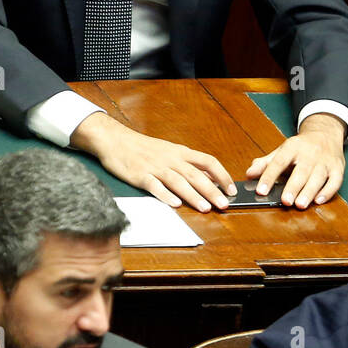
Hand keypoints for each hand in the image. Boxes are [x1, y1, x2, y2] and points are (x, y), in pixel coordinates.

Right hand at [71, 112, 235, 211]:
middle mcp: (171, 159)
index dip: (222, 176)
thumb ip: (187, 164)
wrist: (115, 140)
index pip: (208, 162)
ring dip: (193, 195)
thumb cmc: (143, 148)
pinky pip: (155, 186)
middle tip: (224, 205)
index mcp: (180, 152)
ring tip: (205, 208)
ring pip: (178, 182)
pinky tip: (175, 204)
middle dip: (212, 191)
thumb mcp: (169, 151)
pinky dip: (165, 195)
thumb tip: (208, 179)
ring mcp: (155, 167)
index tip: (231, 189)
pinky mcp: (140, 175)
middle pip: (196, 175)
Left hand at [245, 113, 346, 208]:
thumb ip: (266, 163)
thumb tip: (249, 174)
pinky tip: (318, 201)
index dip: (269, 176)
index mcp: (293, 147)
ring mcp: (325, 160)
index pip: (279, 162)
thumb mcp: (282, 150)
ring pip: (318, 177)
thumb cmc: (301, 146)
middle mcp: (310, 153)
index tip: (261, 190)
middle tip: (285, 201)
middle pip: (301, 171)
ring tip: (300, 205)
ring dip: (309, 191)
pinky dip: (328, 192)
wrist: (325, 133)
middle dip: (293, 186)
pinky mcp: (338, 168)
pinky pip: (335, 181)